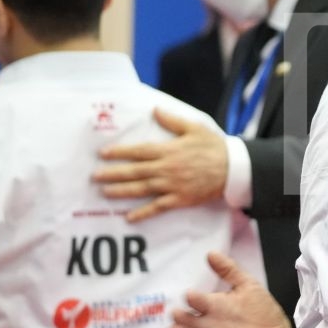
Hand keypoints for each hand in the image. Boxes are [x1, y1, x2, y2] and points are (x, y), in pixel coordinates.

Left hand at [95, 107, 230, 220]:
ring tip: (105, 192)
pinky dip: (143, 213)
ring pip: (141, 189)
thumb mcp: (195, 128)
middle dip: (113, 173)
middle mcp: (166, 168)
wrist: (233, 169)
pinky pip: (157, 207)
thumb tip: (155, 110)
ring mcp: (171, 185)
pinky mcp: (179, 199)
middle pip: (134, 171)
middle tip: (95, 176)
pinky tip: (129, 217)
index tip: (103, 154)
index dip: (119, 153)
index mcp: (168, 150)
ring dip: (121, 191)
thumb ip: (173, 121)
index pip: (138, 152)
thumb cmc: (214, 147)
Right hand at [173, 251, 294, 327]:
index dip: (192, 298)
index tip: (190, 295)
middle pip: (190, 322)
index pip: (196, 301)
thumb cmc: (262, 311)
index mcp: (214, 306)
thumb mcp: (247, 286)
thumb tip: (210, 253)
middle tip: (177, 314)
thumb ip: (229, 270)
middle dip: (182, 318)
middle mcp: (210, 325)